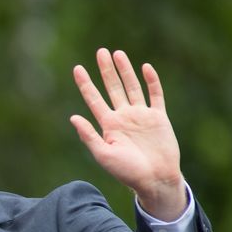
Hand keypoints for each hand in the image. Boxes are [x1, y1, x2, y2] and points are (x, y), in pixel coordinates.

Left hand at [70, 48, 186, 220]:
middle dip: (106, 70)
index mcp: (108, 125)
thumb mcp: (103, 155)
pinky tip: (145, 68)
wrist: (154, 179)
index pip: (94, 99)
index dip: (86, 84)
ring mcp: (141, 115)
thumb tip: (73, 117)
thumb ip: (89, 136)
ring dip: (125, 71)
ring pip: (132, 87)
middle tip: (100, 51)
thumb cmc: (126, 172)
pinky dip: (151, 81)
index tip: (77, 68)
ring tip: (117, 53)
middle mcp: (123, 117)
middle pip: (112, 88)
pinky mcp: (158, 117)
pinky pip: (155, 95)